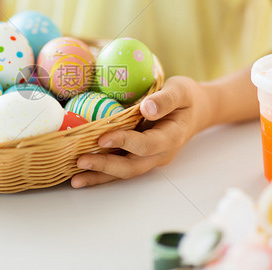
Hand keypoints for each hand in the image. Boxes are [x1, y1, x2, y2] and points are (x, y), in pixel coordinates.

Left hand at [70, 76, 210, 187]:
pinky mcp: (138, 157)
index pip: (146, 144)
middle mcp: (159, 154)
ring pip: (123, 172)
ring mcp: (149, 158)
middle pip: (132, 166)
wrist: (196, 111)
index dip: (125, 142)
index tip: (103, 138)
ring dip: (99, 176)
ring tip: (75, 179)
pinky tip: (80, 176)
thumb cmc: (186, 99)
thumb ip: (165, 99)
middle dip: (105, 166)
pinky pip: (119, 168)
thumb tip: (147, 107)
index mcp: (171, 137)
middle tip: (80, 161)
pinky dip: (100, 174)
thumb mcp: (180, 91)